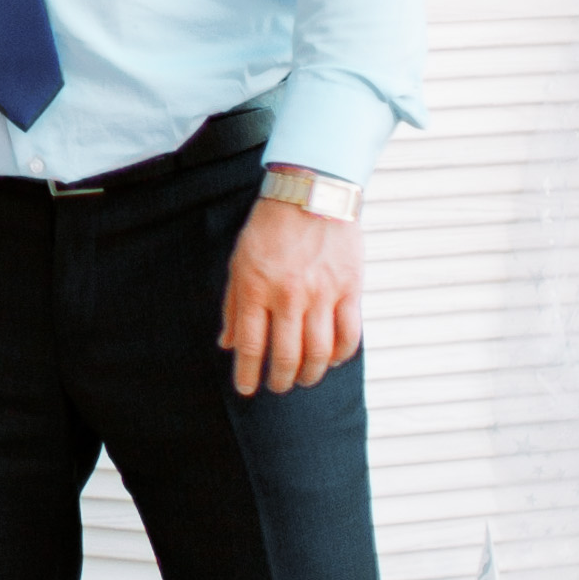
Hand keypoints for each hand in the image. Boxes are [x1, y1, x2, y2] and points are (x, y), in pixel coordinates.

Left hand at [219, 200, 363, 398]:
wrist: (311, 190)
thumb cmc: (269, 227)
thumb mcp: (240, 261)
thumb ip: (234, 305)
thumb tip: (227, 344)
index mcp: (256, 288)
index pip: (251, 346)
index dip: (248, 374)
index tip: (246, 389)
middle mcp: (288, 295)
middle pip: (286, 356)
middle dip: (280, 380)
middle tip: (278, 386)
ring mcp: (322, 293)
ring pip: (319, 353)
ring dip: (310, 374)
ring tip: (304, 379)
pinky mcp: (350, 288)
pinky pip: (349, 335)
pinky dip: (340, 355)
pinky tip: (331, 360)